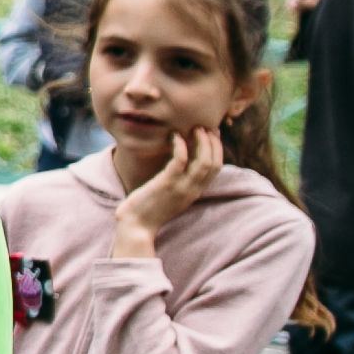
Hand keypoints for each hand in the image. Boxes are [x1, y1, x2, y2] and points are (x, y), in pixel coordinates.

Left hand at [111, 124, 221, 259]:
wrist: (136, 227)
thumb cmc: (148, 209)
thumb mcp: (170, 194)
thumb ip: (179, 181)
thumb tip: (180, 164)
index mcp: (195, 192)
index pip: (216, 168)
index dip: (217, 150)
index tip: (213, 134)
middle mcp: (192, 190)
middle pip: (214, 163)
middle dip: (213, 143)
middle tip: (207, 126)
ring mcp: (181, 188)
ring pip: (202, 162)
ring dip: (202, 142)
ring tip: (196, 128)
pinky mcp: (166, 184)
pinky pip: (179, 161)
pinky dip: (180, 146)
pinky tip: (174, 136)